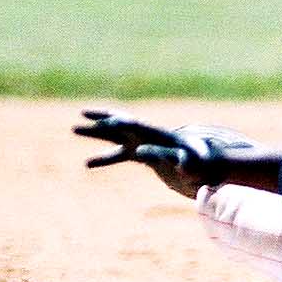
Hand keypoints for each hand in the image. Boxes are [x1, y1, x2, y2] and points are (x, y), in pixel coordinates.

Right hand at [73, 110, 251, 197]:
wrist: (207, 164)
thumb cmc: (202, 165)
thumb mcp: (196, 165)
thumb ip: (187, 162)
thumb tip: (181, 161)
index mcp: (160, 136)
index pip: (139, 127)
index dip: (124, 124)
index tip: (110, 120)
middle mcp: (148, 136)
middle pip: (122, 126)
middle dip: (102, 121)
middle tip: (81, 116)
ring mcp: (142, 143)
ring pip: (115, 136)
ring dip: (96, 133)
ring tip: (74, 128)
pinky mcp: (141, 155)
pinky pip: (118, 154)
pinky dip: (104, 157)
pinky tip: (87, 163)